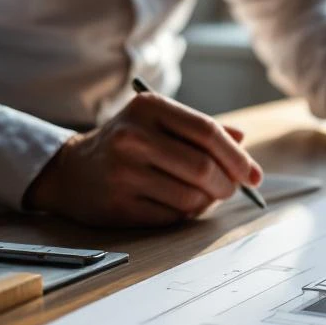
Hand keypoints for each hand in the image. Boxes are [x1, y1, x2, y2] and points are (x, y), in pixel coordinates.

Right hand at [25, 92, 262, 226]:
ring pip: (191, 197)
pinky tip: (177, 204)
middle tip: (231, 190)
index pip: (208, 132)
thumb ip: (202, 129)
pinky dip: (185, 215)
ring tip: (201, 196)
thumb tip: (242, 143)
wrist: (70, 170)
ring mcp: (123, 172)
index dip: (238, 157)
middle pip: (204, 168)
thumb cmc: (127, 144)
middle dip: (228, 185)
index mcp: (149, 108)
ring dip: (207, 202)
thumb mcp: (160, 123)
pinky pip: (172, 217)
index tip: (255, 175)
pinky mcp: (117, 205)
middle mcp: (133, 137)